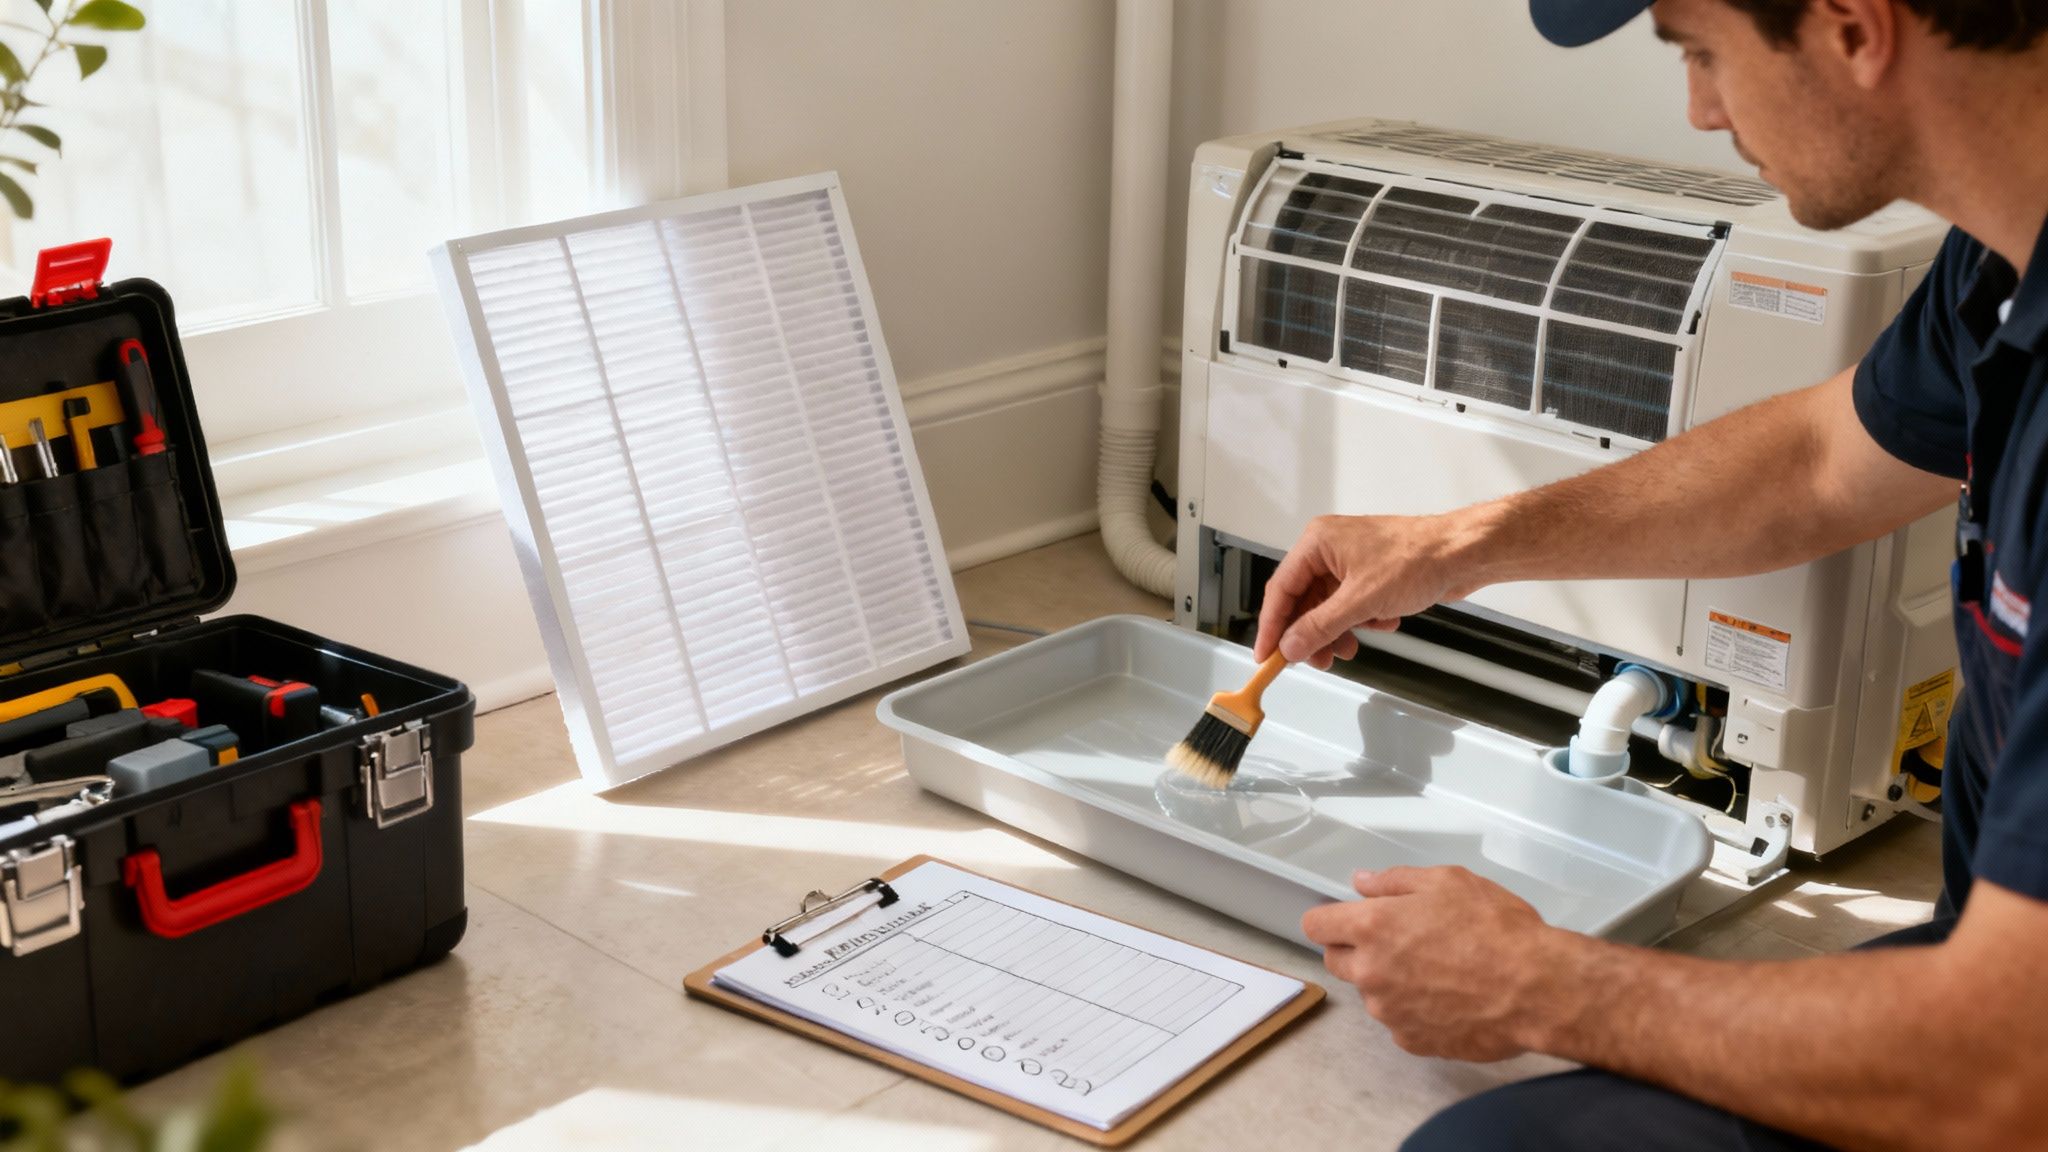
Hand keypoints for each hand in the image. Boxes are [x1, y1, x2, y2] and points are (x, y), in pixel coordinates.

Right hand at [1252, 513, 1479, 668]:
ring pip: (1329, 607)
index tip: (1265, 656)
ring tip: (1351, 649)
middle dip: (1311, 634)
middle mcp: (1329, 549)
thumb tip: (1289, 647)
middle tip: (1317, 661)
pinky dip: (1363, 620)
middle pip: (1304, 601)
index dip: (1271, 626)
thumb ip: (1319, 627)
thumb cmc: (1415, 562)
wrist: (1463, 554)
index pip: (1281, 589)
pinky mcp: (1371, 574)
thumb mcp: (1360, 601)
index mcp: (1317, 543)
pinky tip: (1384, 622)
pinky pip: (1352, 605)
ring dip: (1338, 631)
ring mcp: (1351, 561)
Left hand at [1301, 866, 1561, 1061]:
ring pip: (1372, 993)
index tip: (1351, 918)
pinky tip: (1450, 999)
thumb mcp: (1448, 881)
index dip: (1331, 919)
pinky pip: (1399, 1022)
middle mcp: (1370, 973)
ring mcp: (1389, 1013)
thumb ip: (1394, 881)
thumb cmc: (1495, 926)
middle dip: (1356, 949)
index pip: (1316, 926)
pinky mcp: (1412, 1042)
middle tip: (1401, 941)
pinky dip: (1415, 1010)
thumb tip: (1361, 882)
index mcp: (1372, 928)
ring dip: (1390, 982)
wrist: (1537, 990)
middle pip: (1337, 961)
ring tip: (1438, 971)